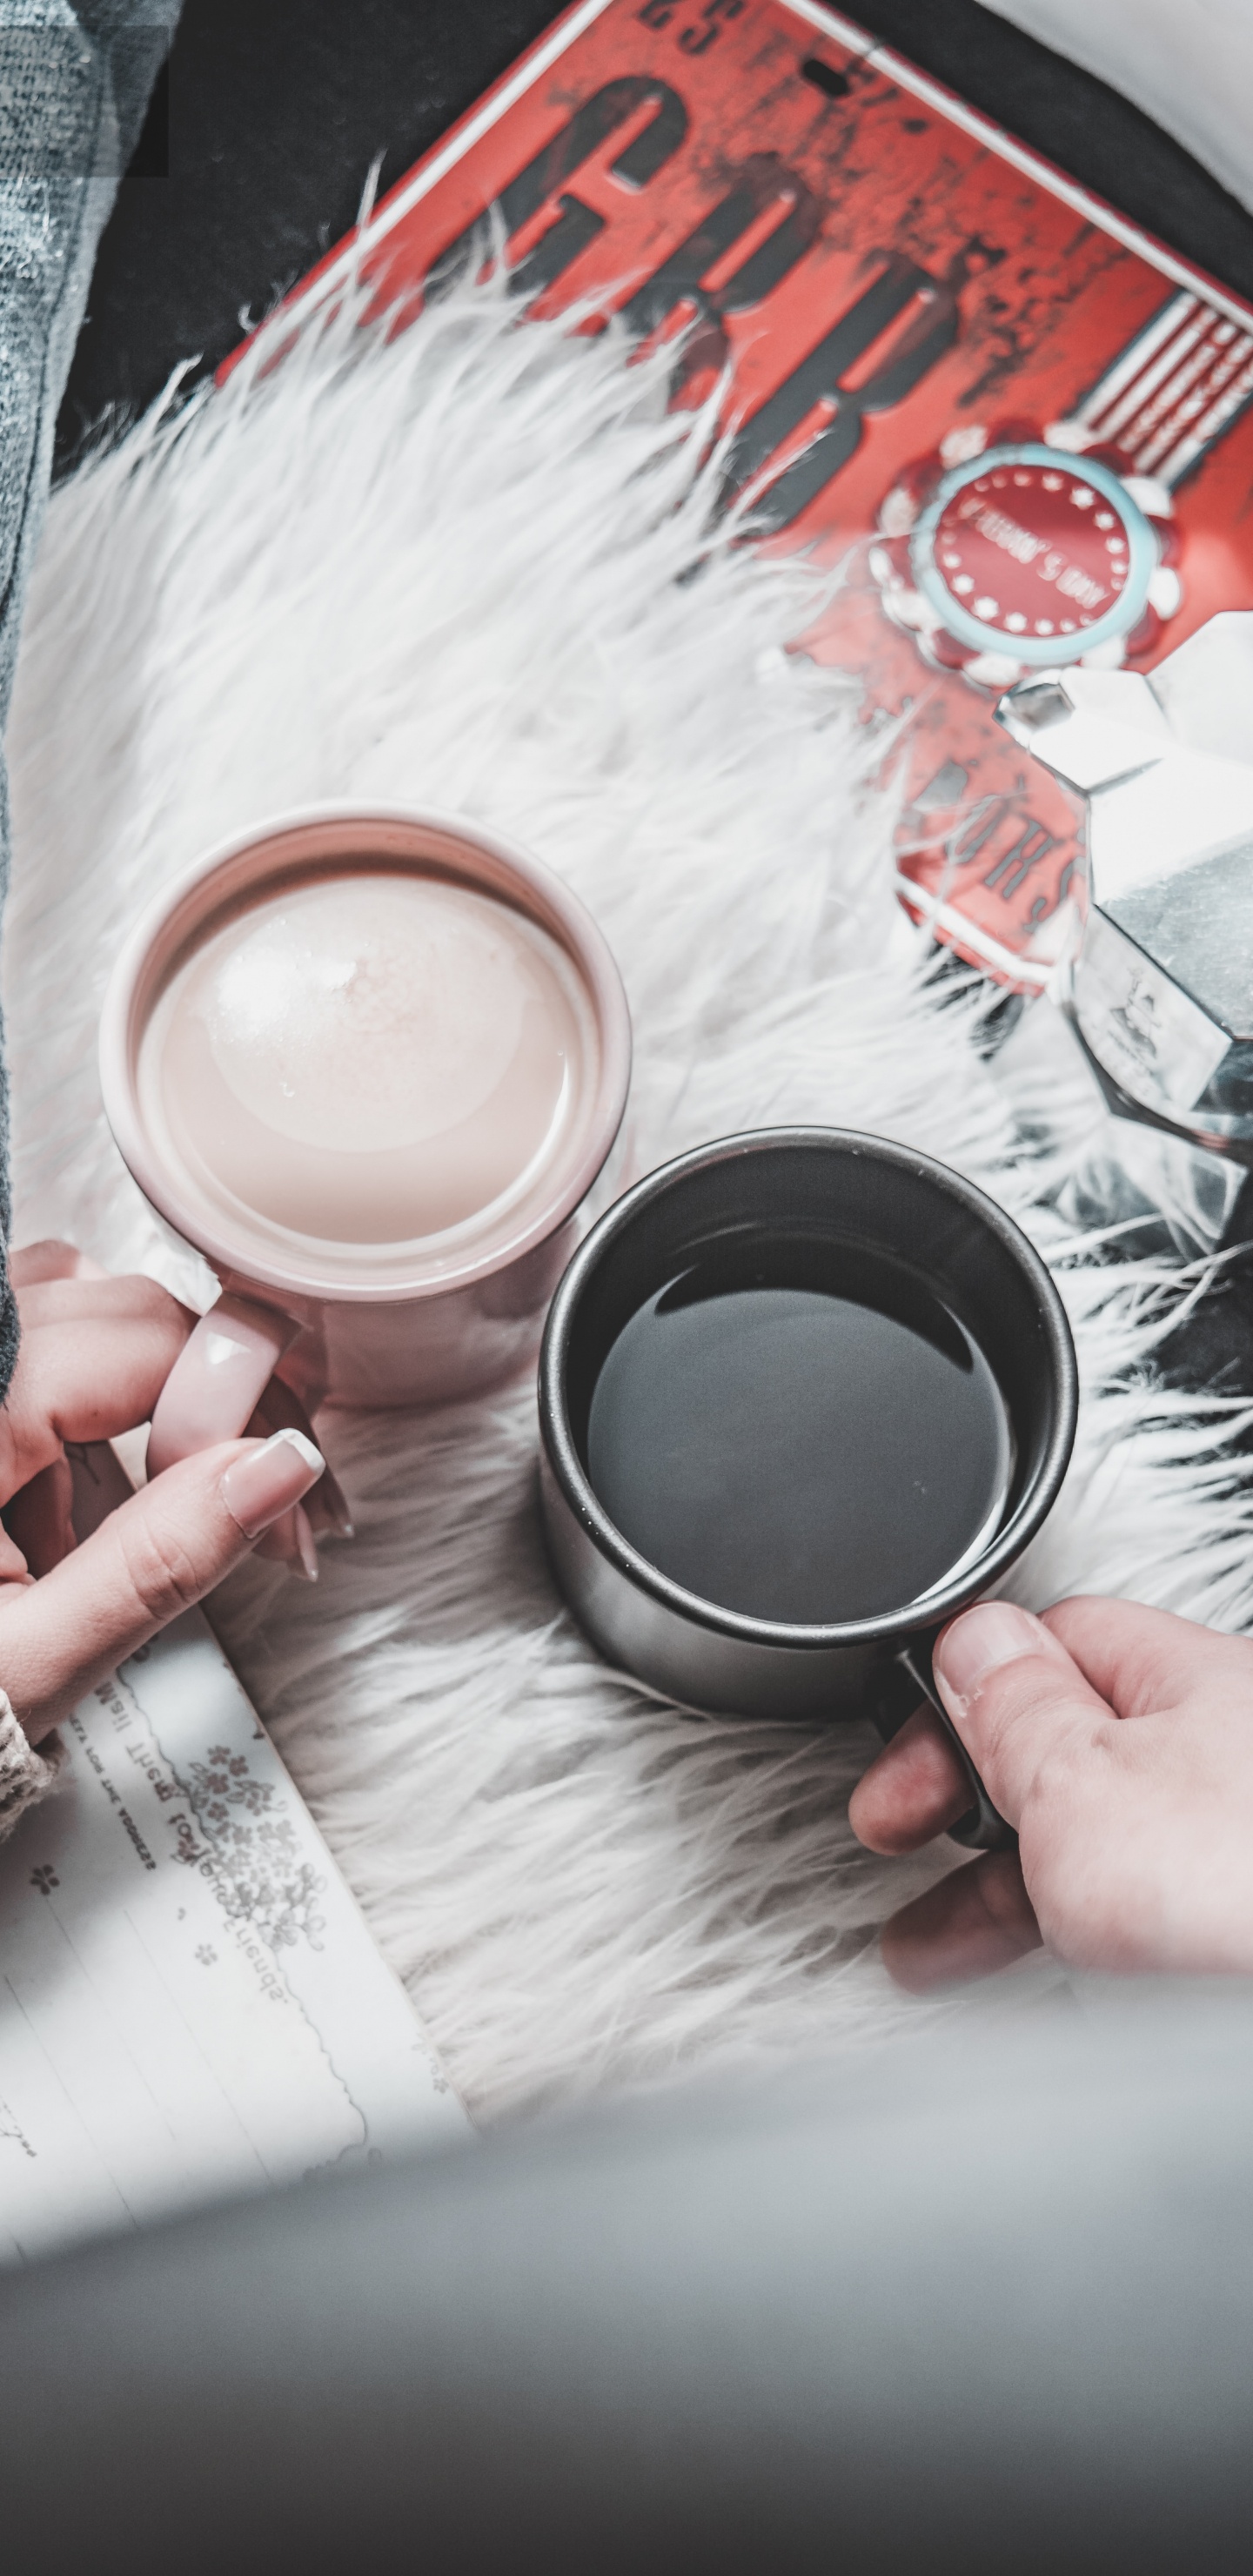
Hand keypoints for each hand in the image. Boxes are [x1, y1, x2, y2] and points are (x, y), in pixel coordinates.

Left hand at [0, 1243, 327, 1743]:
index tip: (293, 1492)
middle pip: (124, 1311)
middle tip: (270, 1514)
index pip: (144, 1340)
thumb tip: (279, 1466)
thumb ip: (156, 1561)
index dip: (240, 1405)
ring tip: (139, 1527)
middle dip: (212, 1406)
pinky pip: (27, 1357)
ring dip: (140, 1405)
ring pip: (77, 1312)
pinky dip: (72, 1427)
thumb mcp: (26, 1662)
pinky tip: (63, 1530)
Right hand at [849, 1596, 1252, 1988]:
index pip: (1059, 1642)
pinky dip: (1075, 1945)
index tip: (906, 1768)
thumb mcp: (1083, 1787)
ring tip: (935, 1950)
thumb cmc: (1250, 1903)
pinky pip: (1145, 1918)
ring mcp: (1247, 1848)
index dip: (963, 1697)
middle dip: (972, 1804)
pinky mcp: (1245, 1935)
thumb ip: (1017, 1707)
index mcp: (1202, 1681)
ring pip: (1109, 1845)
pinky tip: (1045, 1984)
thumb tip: (977, 1641)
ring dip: (1008, 1890)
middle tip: (903, 1847)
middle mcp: (1240, 1754)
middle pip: (1077, 1749)